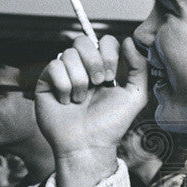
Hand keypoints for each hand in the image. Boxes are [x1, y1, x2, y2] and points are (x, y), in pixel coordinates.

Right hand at [35, 35, 147, 186]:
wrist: (88, 145)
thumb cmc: (111, 124)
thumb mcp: (135, 96)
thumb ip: (139, 67)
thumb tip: (130, 40)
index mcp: (103, 67)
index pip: (104, 41)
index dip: (109, 54)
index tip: (111, 77)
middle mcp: (82, 68)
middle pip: (82, 41)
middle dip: (93, 62)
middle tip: (98, 84)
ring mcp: (63, 73)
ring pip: (68, 54)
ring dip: (79, 80)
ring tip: (81, 99)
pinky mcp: (46, 82)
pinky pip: (53, 66)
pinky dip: (64, 86)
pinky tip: (67, 101)